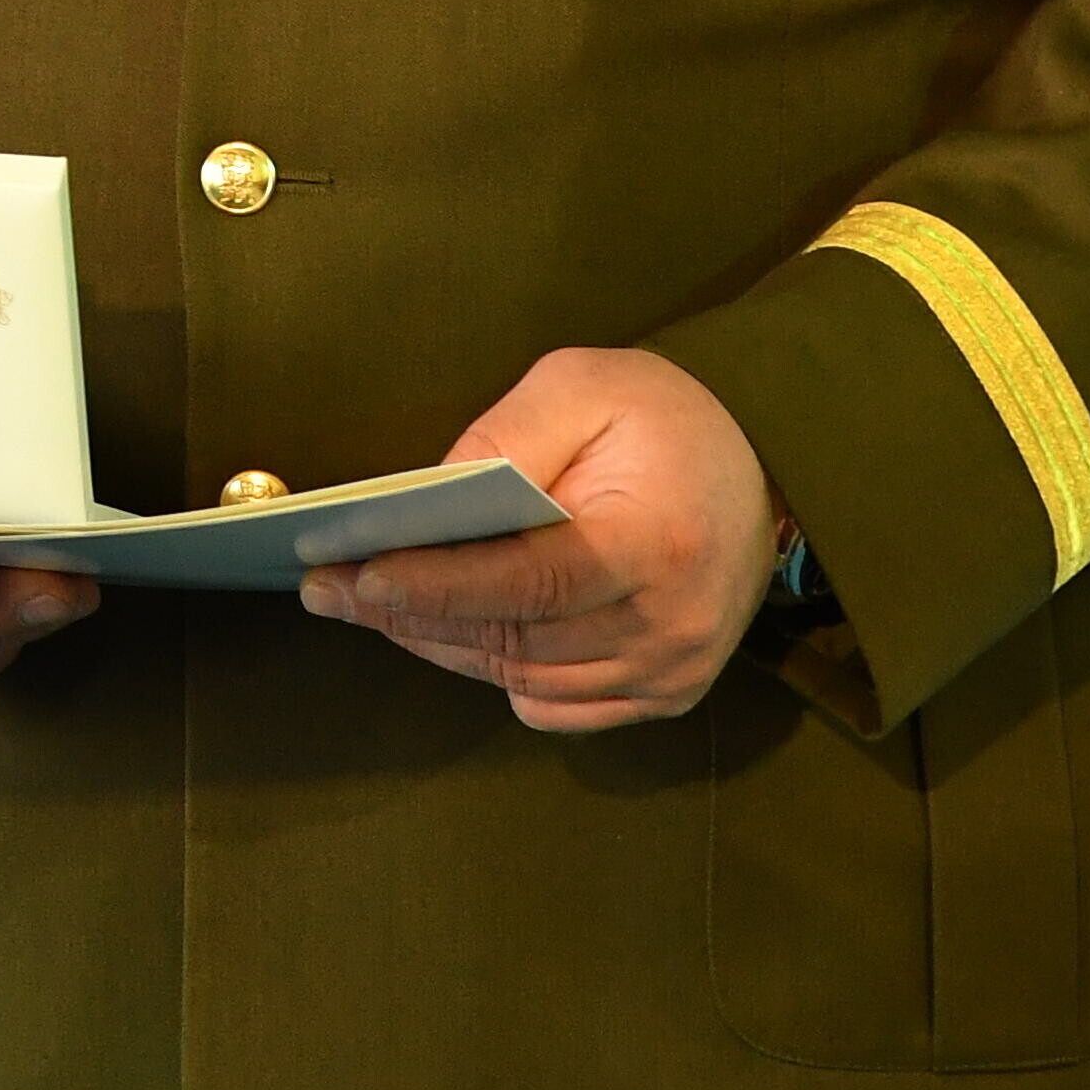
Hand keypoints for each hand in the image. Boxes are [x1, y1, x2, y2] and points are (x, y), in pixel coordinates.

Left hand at [297, 344, 778, 731]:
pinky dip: (496, 671)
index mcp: (656, 545)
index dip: (438, 586)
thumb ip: (502, 438)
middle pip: (515, 639)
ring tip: (368, 605)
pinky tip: (449, 630)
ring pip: (524, 677)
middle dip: (409, 614)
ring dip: (440, 644)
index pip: (529, 584)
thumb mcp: (580, 386)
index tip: (358, 574)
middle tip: (327, 588)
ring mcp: (671, 671)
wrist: (762, 462)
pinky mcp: (665, 692)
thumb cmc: (662, 417)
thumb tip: (423, 505)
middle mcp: (670, 625)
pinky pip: (555, 704)